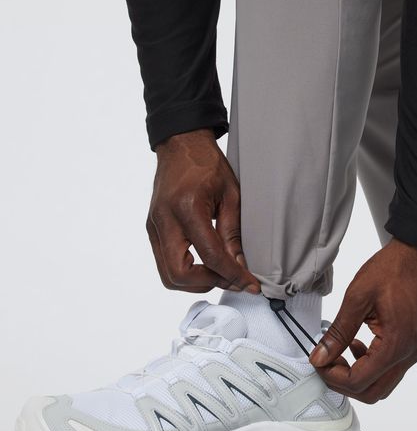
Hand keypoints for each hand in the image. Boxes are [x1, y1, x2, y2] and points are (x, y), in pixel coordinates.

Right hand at [147, 129, 260, 293]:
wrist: (180, 145)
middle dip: (209, 283)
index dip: (232, 275)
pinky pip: (165, 263)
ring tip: (219, 273)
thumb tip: (240, 266)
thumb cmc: (206, 164)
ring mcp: (154, 227)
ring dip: (196, 282)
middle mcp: (165, 220)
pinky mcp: (152, 230)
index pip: (210, 256)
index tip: (250, 285)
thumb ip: (233, 234)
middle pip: (179, 274)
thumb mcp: (231, 196)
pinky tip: (205, 265)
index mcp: (187, 208)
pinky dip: (185, 272)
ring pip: (168, 275)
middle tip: (232, 279)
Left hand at [309, 238, 416, 402]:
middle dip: (344, 383)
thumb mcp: (357, 297)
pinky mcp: (414, 345)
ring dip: (358, 376)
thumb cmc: (394, 269)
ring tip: (341, 352)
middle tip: (326, 362)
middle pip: (373, 392)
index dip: (333, 377)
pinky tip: (358, 344)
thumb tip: (320, 356)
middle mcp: (409, 354)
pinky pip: (390, 369)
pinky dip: (370, 366)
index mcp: (396, 344)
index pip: (359, 382)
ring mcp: (414, 351)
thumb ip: (338, 332)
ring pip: (382, 384)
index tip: (319, 360)